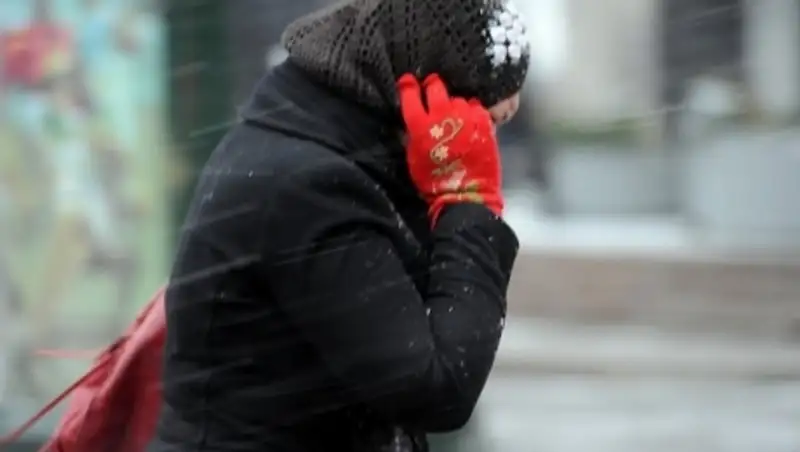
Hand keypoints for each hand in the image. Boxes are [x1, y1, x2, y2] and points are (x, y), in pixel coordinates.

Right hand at [397, 73, 502, 223]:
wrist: (465, 196)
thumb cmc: (434, 182)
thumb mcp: (414, 156)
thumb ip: (413, 133)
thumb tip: (414, 117)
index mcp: (419, 125)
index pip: (410, 93)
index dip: (407, 85)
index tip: (408, 82)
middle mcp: (442, 115)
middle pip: (436, 86)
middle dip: (433, 86)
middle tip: (433, 91)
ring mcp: (465, 116)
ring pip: (457, 98)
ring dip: (454, 105)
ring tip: (455, 117)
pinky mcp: (484, 122)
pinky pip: (475, 107)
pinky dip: (471, 113)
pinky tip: (469, 124)